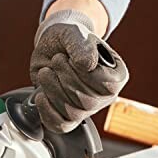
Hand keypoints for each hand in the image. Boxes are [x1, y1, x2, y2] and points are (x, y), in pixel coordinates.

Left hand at [30, 9, 127, 131]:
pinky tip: (41, 94)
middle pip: (88, 102)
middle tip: (56, 60)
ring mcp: (87, 108)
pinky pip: (60, 125)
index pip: (106, 85)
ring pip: (73, 113)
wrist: (52, 45)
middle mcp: (105, 95)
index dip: (84, 73)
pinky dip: (47, 111)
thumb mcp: (74, 33)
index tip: (71, 58)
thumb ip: (82, 46)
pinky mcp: (68, 115)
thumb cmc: (69, 38)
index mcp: (116, 75)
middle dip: (65, 78)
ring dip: (53, 90)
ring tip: (46, 72)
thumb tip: (87, 66)